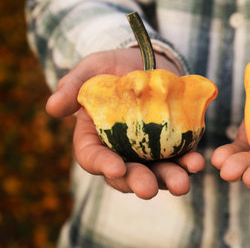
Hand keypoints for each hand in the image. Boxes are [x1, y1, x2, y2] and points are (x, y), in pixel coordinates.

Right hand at [46, 48, 204, 198]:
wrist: (149, 60)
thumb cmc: (114, 65)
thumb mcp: (91, 68)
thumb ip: (73, 86)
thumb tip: (52, 108)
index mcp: (95, 136)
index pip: (93, 157)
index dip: (103, 165)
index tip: (116, 168)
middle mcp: (122, 150)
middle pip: (127, 174)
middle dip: (138, 182)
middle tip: (148, 189)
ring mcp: (150, 149)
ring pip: (156, 171)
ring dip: (169, 179)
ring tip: (182, 183)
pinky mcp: (174, 142)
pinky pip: (181, 157)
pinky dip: (188, 162)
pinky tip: (197, 162)